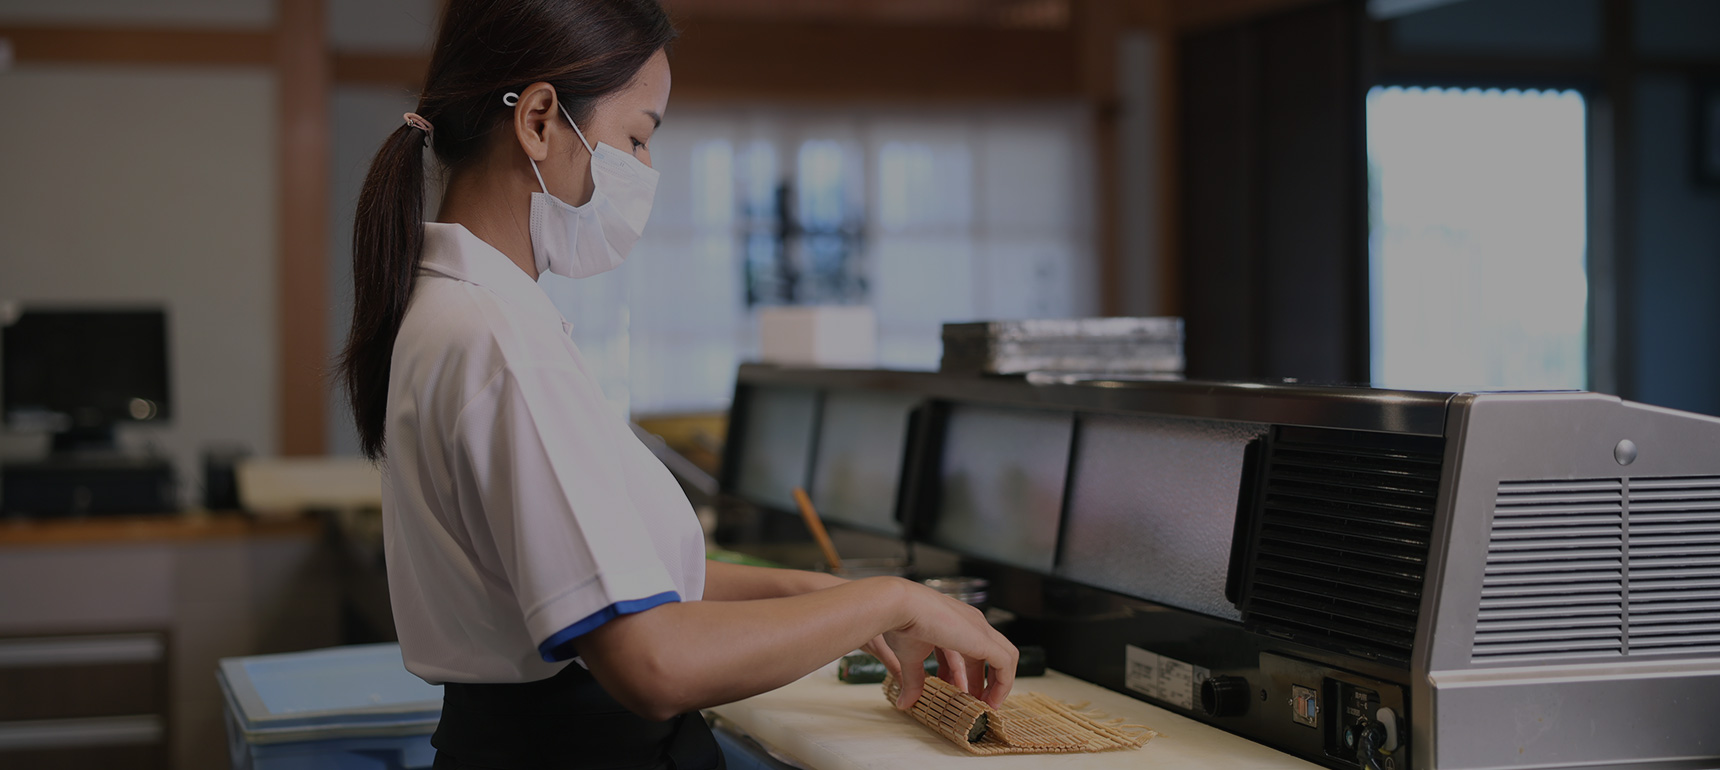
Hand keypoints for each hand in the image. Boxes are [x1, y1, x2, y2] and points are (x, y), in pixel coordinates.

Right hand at [877, 579, 1016, 710]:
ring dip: (999, 684)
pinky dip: (1003, 684)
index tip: (960, 693)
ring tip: (987, 706)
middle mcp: (972, 623)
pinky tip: (991, 702)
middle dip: (984, 682)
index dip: (967, 675)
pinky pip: (1005, 664)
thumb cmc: (900, 623)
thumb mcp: (909, 657)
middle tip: (976, 703)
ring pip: (1005, 657)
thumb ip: (912, 681)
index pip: (970, 649)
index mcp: (955, 622)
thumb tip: (904, 703)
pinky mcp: (984, 640)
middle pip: (989, 655)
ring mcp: (980, 630)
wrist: (901, 606)